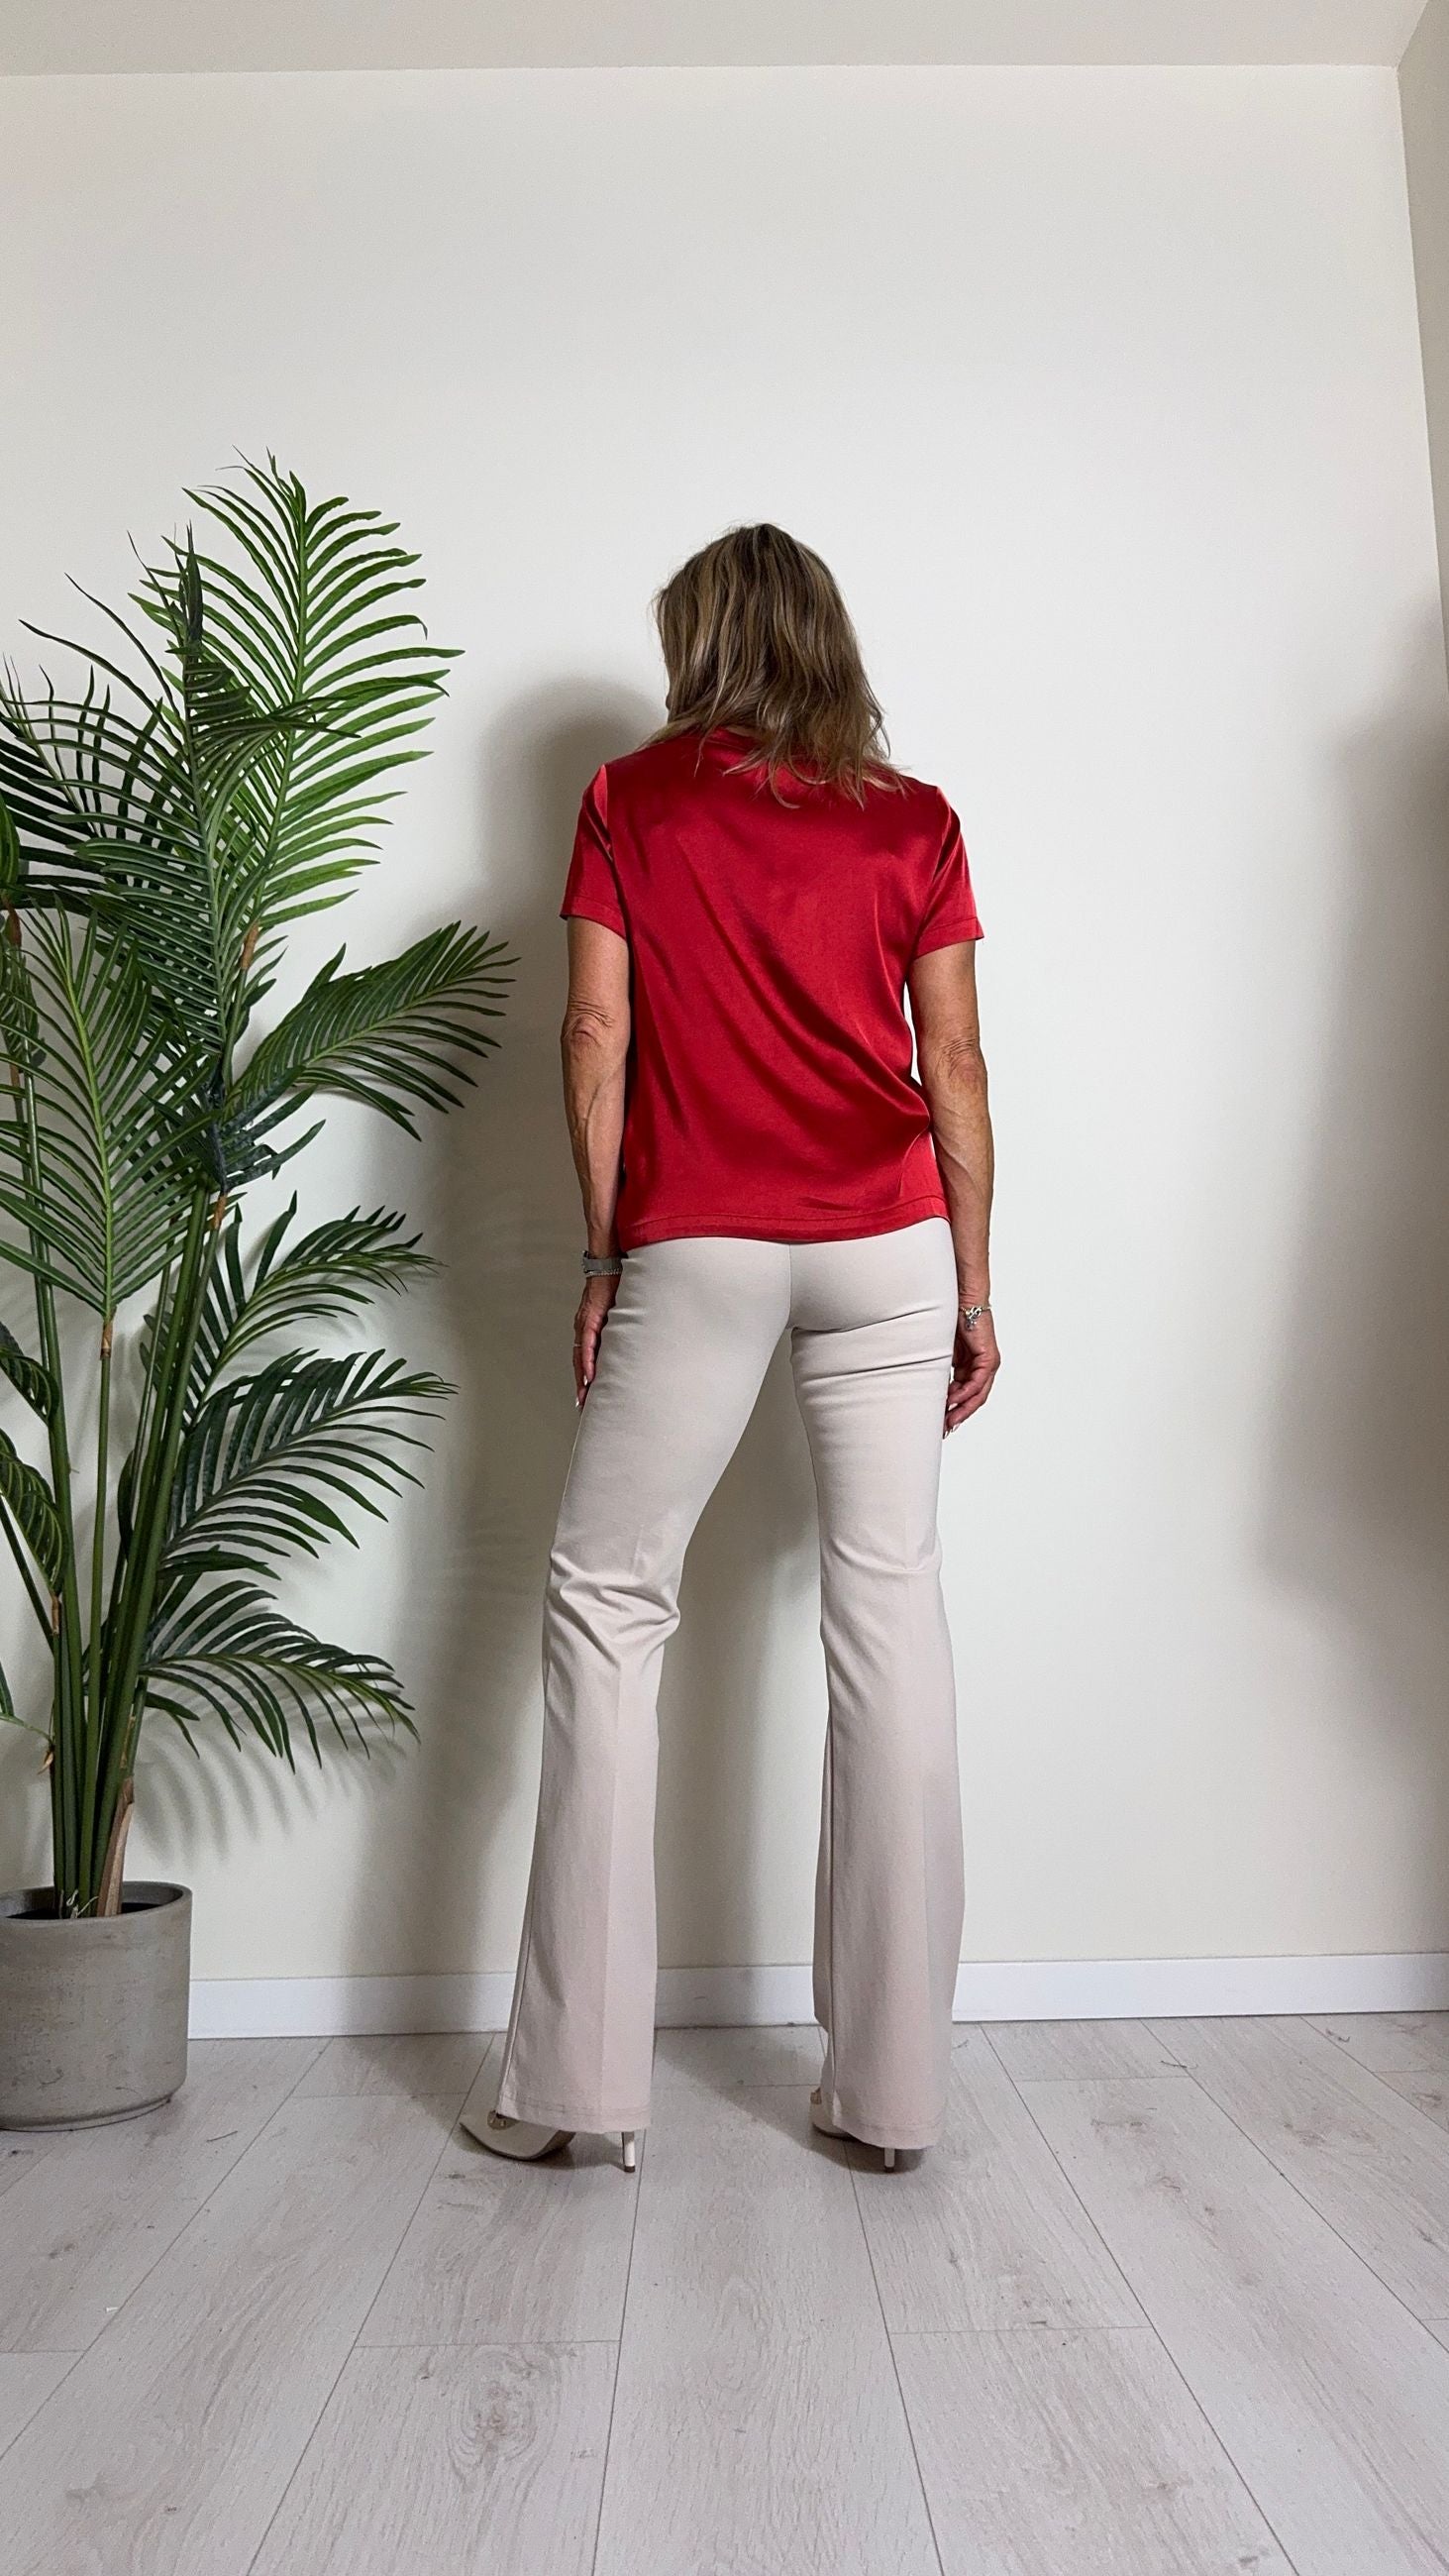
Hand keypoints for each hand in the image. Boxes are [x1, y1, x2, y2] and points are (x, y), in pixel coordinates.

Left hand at [573, 1272, 619, 1406]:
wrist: (609, 1263)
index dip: (584, 1377)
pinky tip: (589, 1376)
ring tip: (585, 1398)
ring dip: (582, 1379)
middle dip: (581, 1385)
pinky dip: (587, 1362)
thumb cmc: (617, 1283)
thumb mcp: (620, 1310)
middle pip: (579, 1362)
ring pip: (580, 1357)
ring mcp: (586, 1323)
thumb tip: (633, 1338)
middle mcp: (583, 1327)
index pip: (584, 1357)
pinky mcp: (591, 1318)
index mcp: (590, 1327)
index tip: (587, 1395)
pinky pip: (588, 1345)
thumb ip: (622, 1324)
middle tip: (583, 1406)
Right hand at [945, 1305, 998, 1435]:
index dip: (954, 1410)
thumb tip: (934, 1391)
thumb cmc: (951, 1320)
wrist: (962, 1300)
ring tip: (947, 1421)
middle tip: (944, 1430)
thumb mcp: (943, 1354)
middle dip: (958, 1416)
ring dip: (962, 1409)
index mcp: (972, 1367)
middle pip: (973, 1400)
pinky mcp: (989, 1358)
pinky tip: (953, 1401)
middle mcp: (983, 1368)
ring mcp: (988, 1364)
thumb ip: (943, 1372)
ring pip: (977, 1395)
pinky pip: (978, 1383)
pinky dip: (966, 1393)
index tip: (941, 1422)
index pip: (966, 1395)